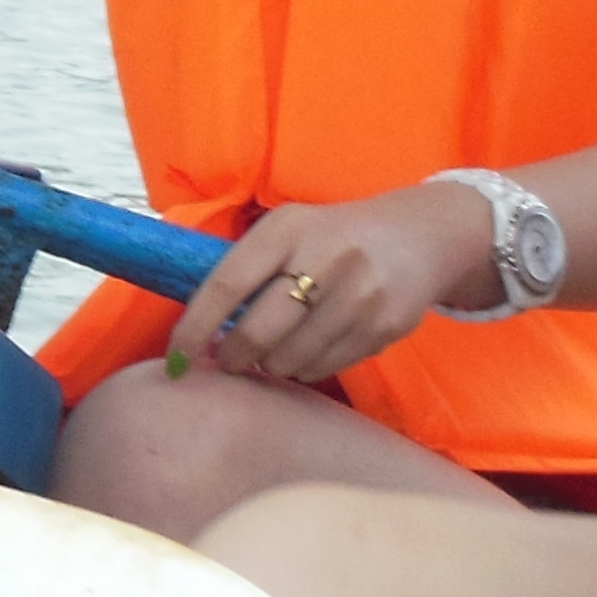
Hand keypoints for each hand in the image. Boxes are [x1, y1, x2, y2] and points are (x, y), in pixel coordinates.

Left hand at [170, 184, 497, 388]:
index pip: (227, 285)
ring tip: (276, 350)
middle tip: (229, 361)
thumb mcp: (290, 230)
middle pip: (257, 332)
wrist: (420, 237)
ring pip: (290, 359)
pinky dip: (306, 368)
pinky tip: (310, 349)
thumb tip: (199, 334)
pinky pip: (326, 367)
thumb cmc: (334, 237)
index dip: (194, 327)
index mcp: (288, 228)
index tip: (177, 358)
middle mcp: (325, 258)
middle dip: (234, 357)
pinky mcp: (384, 326)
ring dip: (273, 365)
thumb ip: (248, 270)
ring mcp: (359, 295)